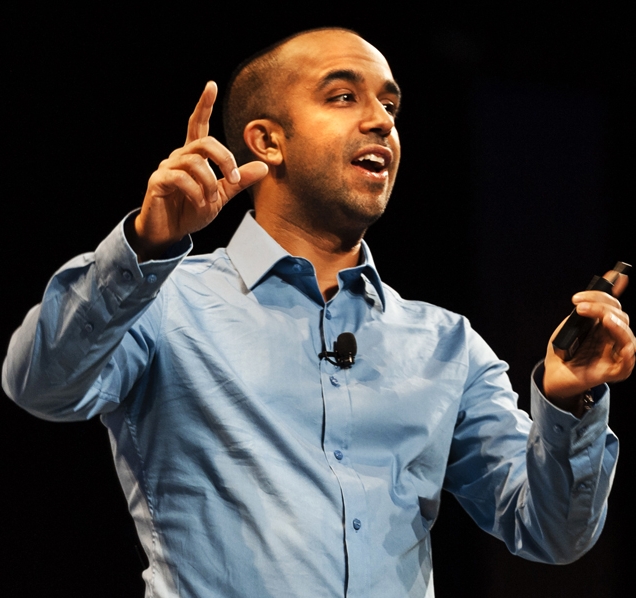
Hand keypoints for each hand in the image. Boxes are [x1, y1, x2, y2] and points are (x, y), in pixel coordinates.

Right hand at [129, 81, 267, 260]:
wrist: (169, 233)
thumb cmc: (191, 211)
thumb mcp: (221, 196)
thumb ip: (239, 181)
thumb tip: (264, 167)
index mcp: (194, 157)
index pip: (198, 125)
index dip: (204, 105)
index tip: (211, 85)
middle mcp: (179, 156)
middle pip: (205, 142)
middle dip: (225, 159)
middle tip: (233, 180)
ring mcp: (167, 167)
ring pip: (194, 162)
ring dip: (209, 183)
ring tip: (209, 200)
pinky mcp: (158, 181)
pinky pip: (180, 178)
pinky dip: (195, 192)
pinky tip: (198, 203)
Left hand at [543, 272, 635, 412]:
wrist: (552, 375)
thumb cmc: (564, 350)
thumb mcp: (571, 324)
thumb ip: (587, 305)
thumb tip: (612, 276)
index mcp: (605, 325)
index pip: (613, 305)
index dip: (604, 294)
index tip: (582, 293)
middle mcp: (613, 338)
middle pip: (620, 317)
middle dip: (601, 306)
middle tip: (579, 306)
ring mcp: (615, 355)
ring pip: (628, 337)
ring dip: (617, 325)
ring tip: (603, 318)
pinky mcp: (613, 372)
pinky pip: (627, 363)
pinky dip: (627, 353)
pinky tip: (622, 345)